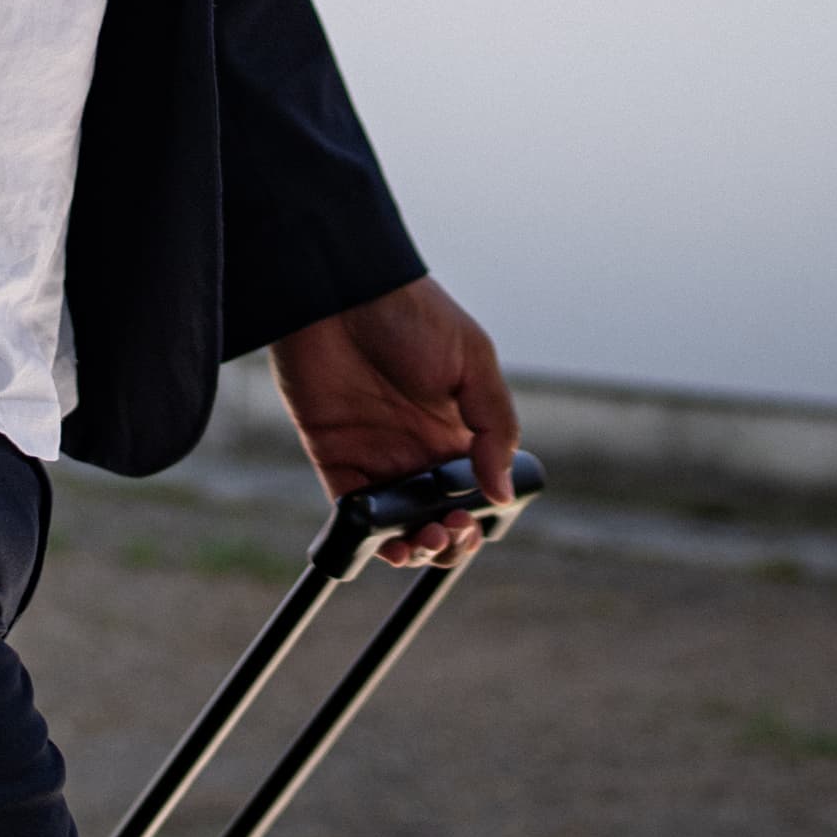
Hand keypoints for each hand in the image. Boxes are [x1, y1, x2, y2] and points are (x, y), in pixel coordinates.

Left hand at [269, 274, 520, 563]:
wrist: (340, 290)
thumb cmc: (411, 313)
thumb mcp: (472, 359)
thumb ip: (494, 424)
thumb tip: (501, 490)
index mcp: (457, 428)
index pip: (475, 490)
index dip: (480, 515)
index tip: (478, 522)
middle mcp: (418, 448)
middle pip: (439, 516)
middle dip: (451, 540)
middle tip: (451, 530)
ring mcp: (377, 455)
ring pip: (400, 525)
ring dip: (416, 546)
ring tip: (423, 539)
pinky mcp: (336, 458)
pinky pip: (353, 512)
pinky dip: (370, 537)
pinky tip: (389, 540)